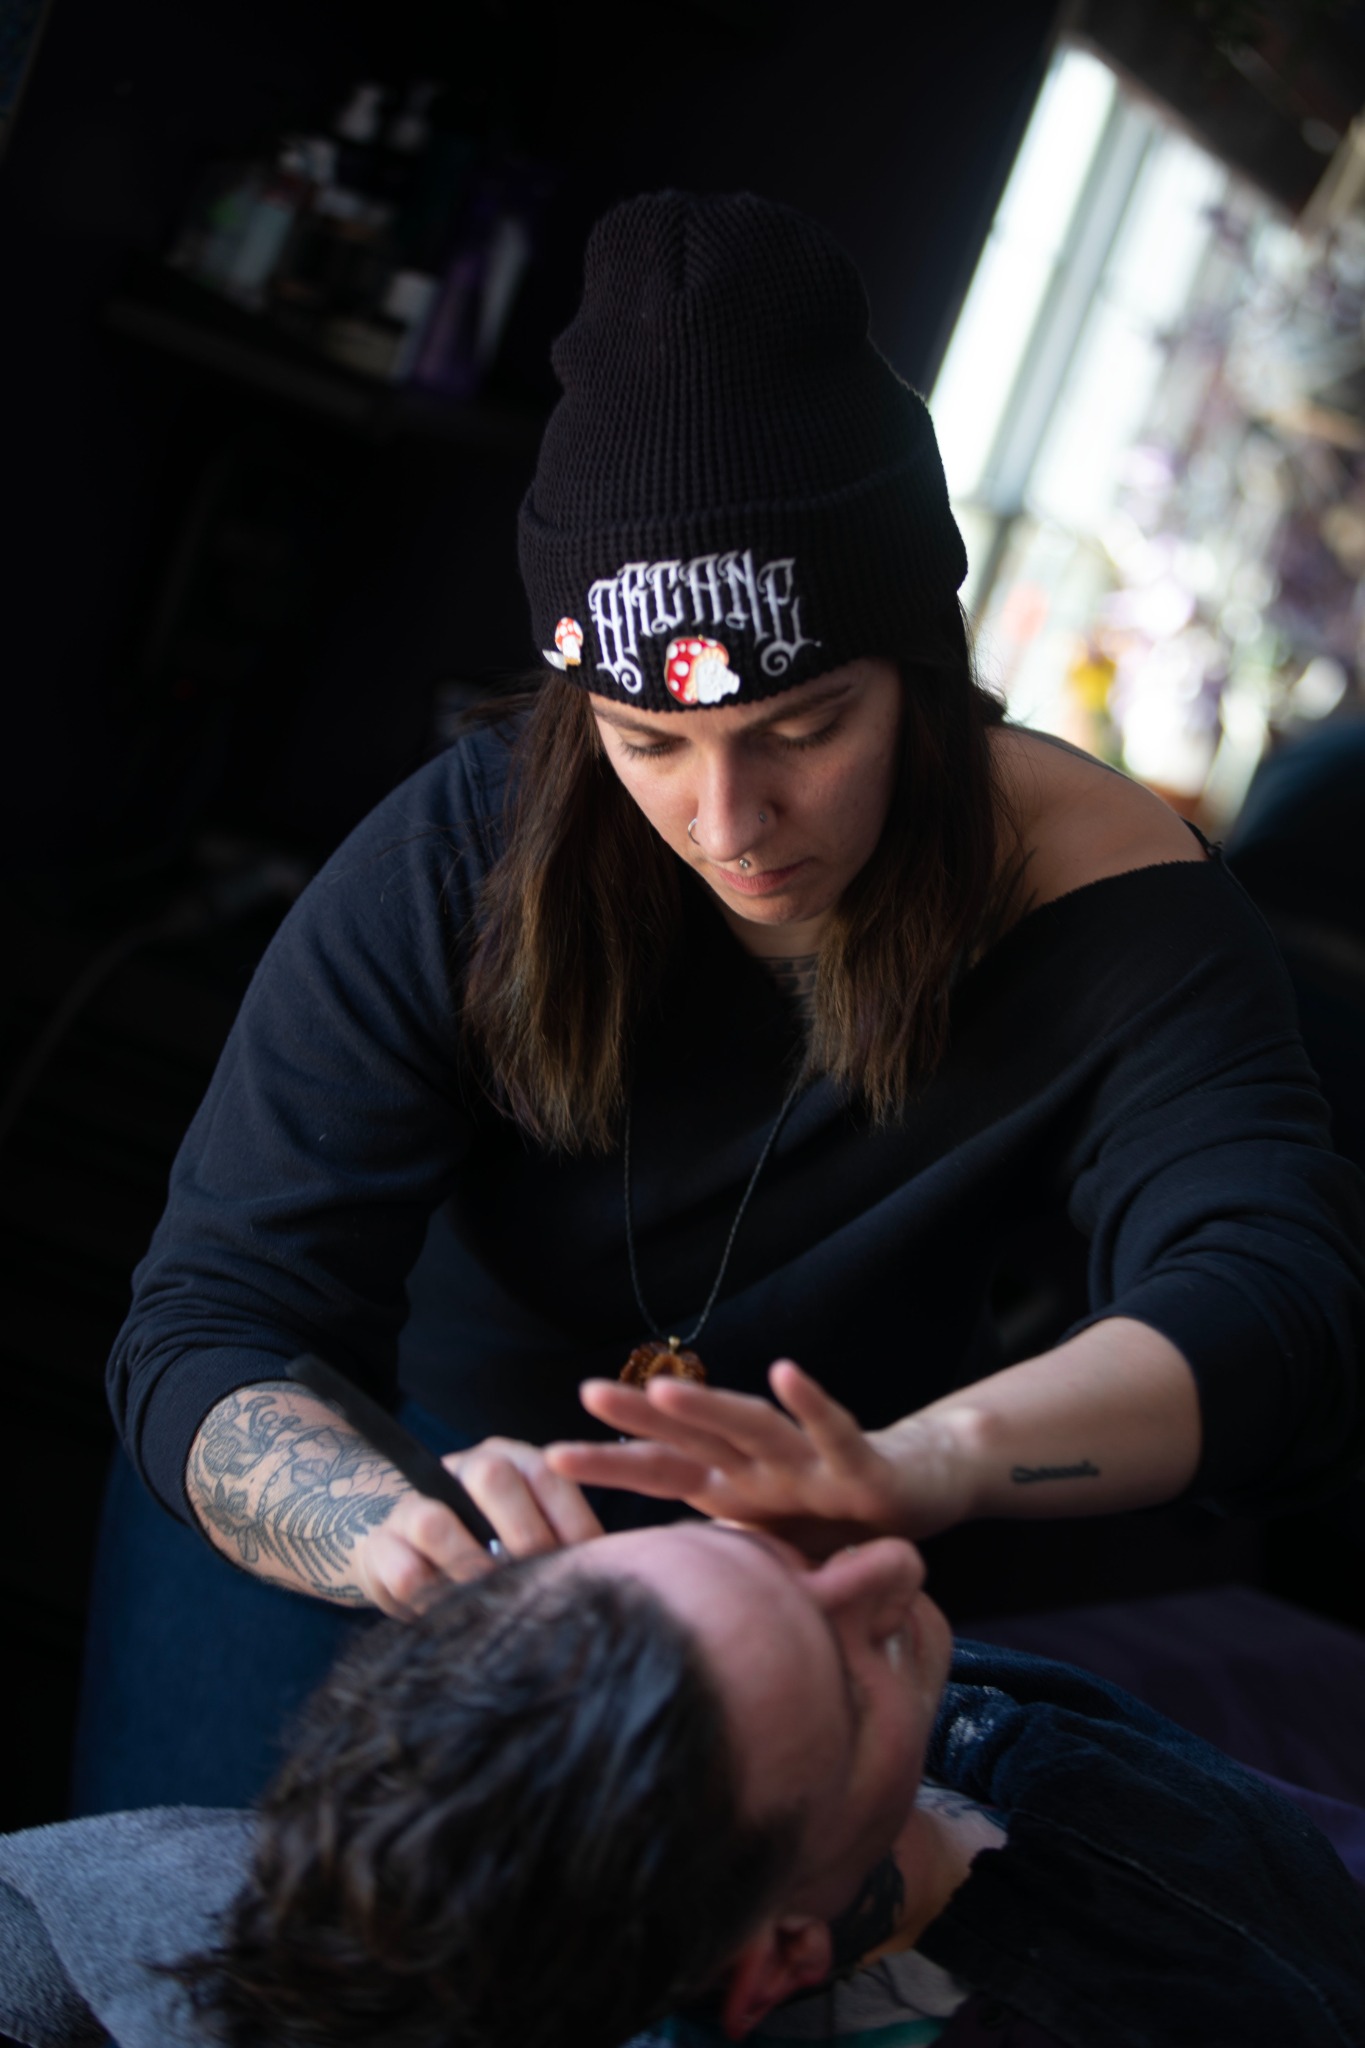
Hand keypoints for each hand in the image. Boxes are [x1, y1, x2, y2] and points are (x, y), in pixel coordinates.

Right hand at [353, 1437, 604, 1617]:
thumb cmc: (494, 1551)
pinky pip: (401, 1570)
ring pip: (436, 1522)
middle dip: (523, 1535)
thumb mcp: (532, 1537)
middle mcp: (465, 1470)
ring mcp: (415, 1504)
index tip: (591, 1568)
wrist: (411, 1556)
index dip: (573, 1522)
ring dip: (468, 1568)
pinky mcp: (381, 1545)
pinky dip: (427, 1598)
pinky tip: (448, 1611)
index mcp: (514, 1462)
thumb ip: (564, 1547)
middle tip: (539, 1579)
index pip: (549, 1475)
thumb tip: (614, 1582)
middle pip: (492, 1477)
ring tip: (490, 1600)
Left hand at [545, 1360, 967, 1555]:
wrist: (921, 1486)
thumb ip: (726, 1566)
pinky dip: (809, 1404)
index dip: (611, 1465)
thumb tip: (666, 1612)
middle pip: (693, 1437)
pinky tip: (785, 1374)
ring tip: (667, 1389)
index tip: (548, 1459)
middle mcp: (760, 1465)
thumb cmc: (837, 1517)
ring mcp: (807, 1461)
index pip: (662, 1472)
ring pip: (752, 1426)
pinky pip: (831, 1430)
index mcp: (733, 1486)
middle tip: (587, 1394)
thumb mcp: (770, 1553)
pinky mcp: (859, 1464)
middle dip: (641, 1418)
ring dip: (712, 1407)